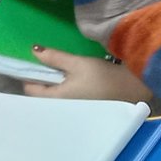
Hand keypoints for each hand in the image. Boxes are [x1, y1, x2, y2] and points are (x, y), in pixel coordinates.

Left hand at [20, 48, 153, 103]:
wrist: (131, 91)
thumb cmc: (102, 77)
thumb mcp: (78, 63)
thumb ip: (55, 58)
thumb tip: (34, 50)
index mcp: (56, 98)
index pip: (31, 89)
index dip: (29, 74)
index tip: (35, 61)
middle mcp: (60, 108)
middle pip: (42, 94)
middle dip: (42, 79)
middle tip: (48, 63)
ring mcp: (71, 110)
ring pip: (54, 96)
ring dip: (53, 83)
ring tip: (60, 69)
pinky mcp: (82, 108)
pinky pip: (65, 98)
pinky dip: (64, 88)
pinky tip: (72, 79)